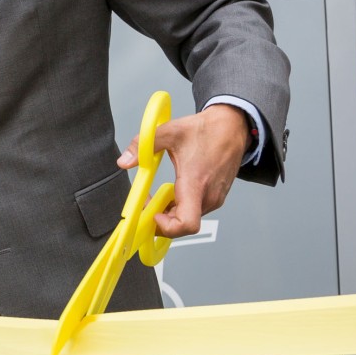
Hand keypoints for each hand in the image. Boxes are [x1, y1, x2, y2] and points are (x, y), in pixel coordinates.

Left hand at [116, 103, 247, 237]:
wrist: (232, 127)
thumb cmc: (206, 130)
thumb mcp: (169, 132)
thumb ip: (143, 146)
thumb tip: (124, 162)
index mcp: (196, 183)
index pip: (186, 224)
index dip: (167, 227)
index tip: (153, 214)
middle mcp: (208, 196)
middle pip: (183, 225)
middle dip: (161, 219)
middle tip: (147, 203)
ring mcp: (214, 198)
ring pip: (189, 218)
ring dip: (170, 213)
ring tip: (158, 194)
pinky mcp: (217, 197)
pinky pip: (195, 210)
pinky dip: (181, 207)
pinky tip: (172, 191)